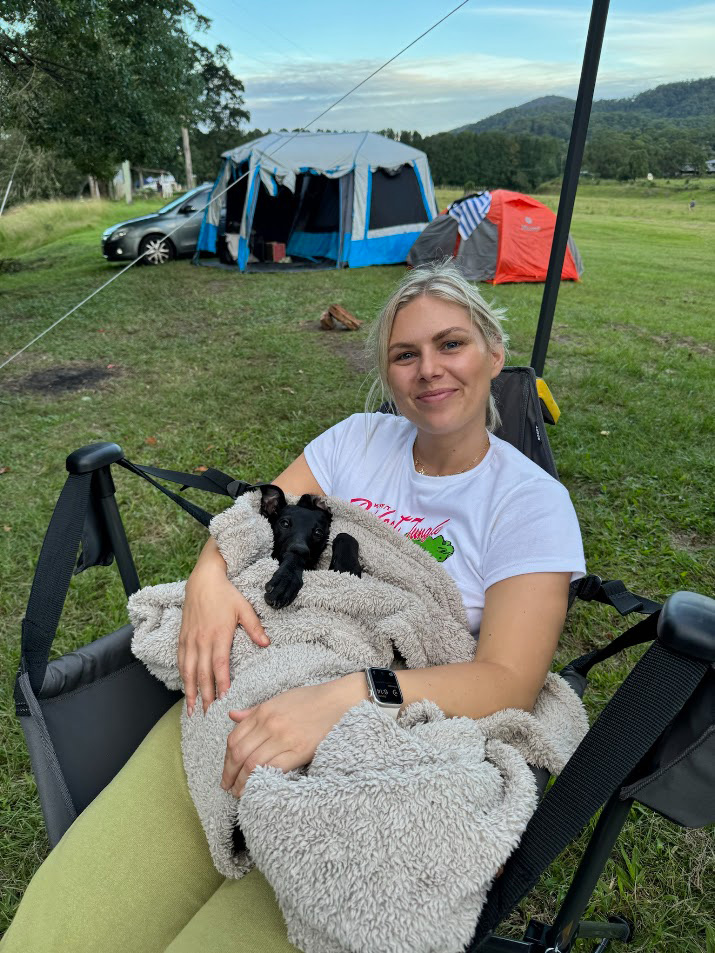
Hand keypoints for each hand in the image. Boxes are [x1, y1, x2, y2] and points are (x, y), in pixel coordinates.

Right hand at [179, 569, 269, 716]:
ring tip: (193, 709)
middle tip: (208, 715)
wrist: (203, 579)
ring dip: (190, 691)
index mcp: (219, 635)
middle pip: (203, 674)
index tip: (224, 700)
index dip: (221, 684)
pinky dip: (182, 677)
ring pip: (189, 671)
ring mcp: (190, 640)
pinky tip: (185, 688)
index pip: (220, 666)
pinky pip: (181, 661)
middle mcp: (202, 640)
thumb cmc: (226, 593)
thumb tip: (266, 643)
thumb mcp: (244, 607)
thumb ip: (255, 627)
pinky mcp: (182, 637)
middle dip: (205, 696)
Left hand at [221, 675, 365, 796]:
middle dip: (229, 774)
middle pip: (239, 753)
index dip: (226, 758)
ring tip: (239, 792)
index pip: (234, 738)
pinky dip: (260, 780)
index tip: (226, 770)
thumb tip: (232, 716)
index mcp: (264, 711)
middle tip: (227, 786)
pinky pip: (273, 768)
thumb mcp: (279, 699)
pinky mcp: (299, 751)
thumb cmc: (311, 699)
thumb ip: (254, 711)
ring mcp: (284, 738)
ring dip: (241, 782)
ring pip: (252, 764)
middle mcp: (270, 724)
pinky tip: (256, 788)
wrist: (339, 701)